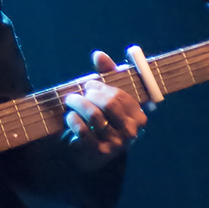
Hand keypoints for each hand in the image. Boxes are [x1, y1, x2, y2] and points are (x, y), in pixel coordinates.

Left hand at [63, 50, 147, 169]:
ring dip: (77, 105)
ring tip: (70, 102)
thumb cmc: (105, 117)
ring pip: (93, 116)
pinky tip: (69, 116)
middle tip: (77, 93)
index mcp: (139, 116)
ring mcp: (116, 143)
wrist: (95, 152)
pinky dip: (72, 120)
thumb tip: (98, 55)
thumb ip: (107, 73)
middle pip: (107, 104)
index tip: (88, 85)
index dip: (100, 87)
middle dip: (88, 95)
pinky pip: (83, 130)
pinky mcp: (99, 151)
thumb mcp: (111, 95)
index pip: (119, 95)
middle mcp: (131, 131)